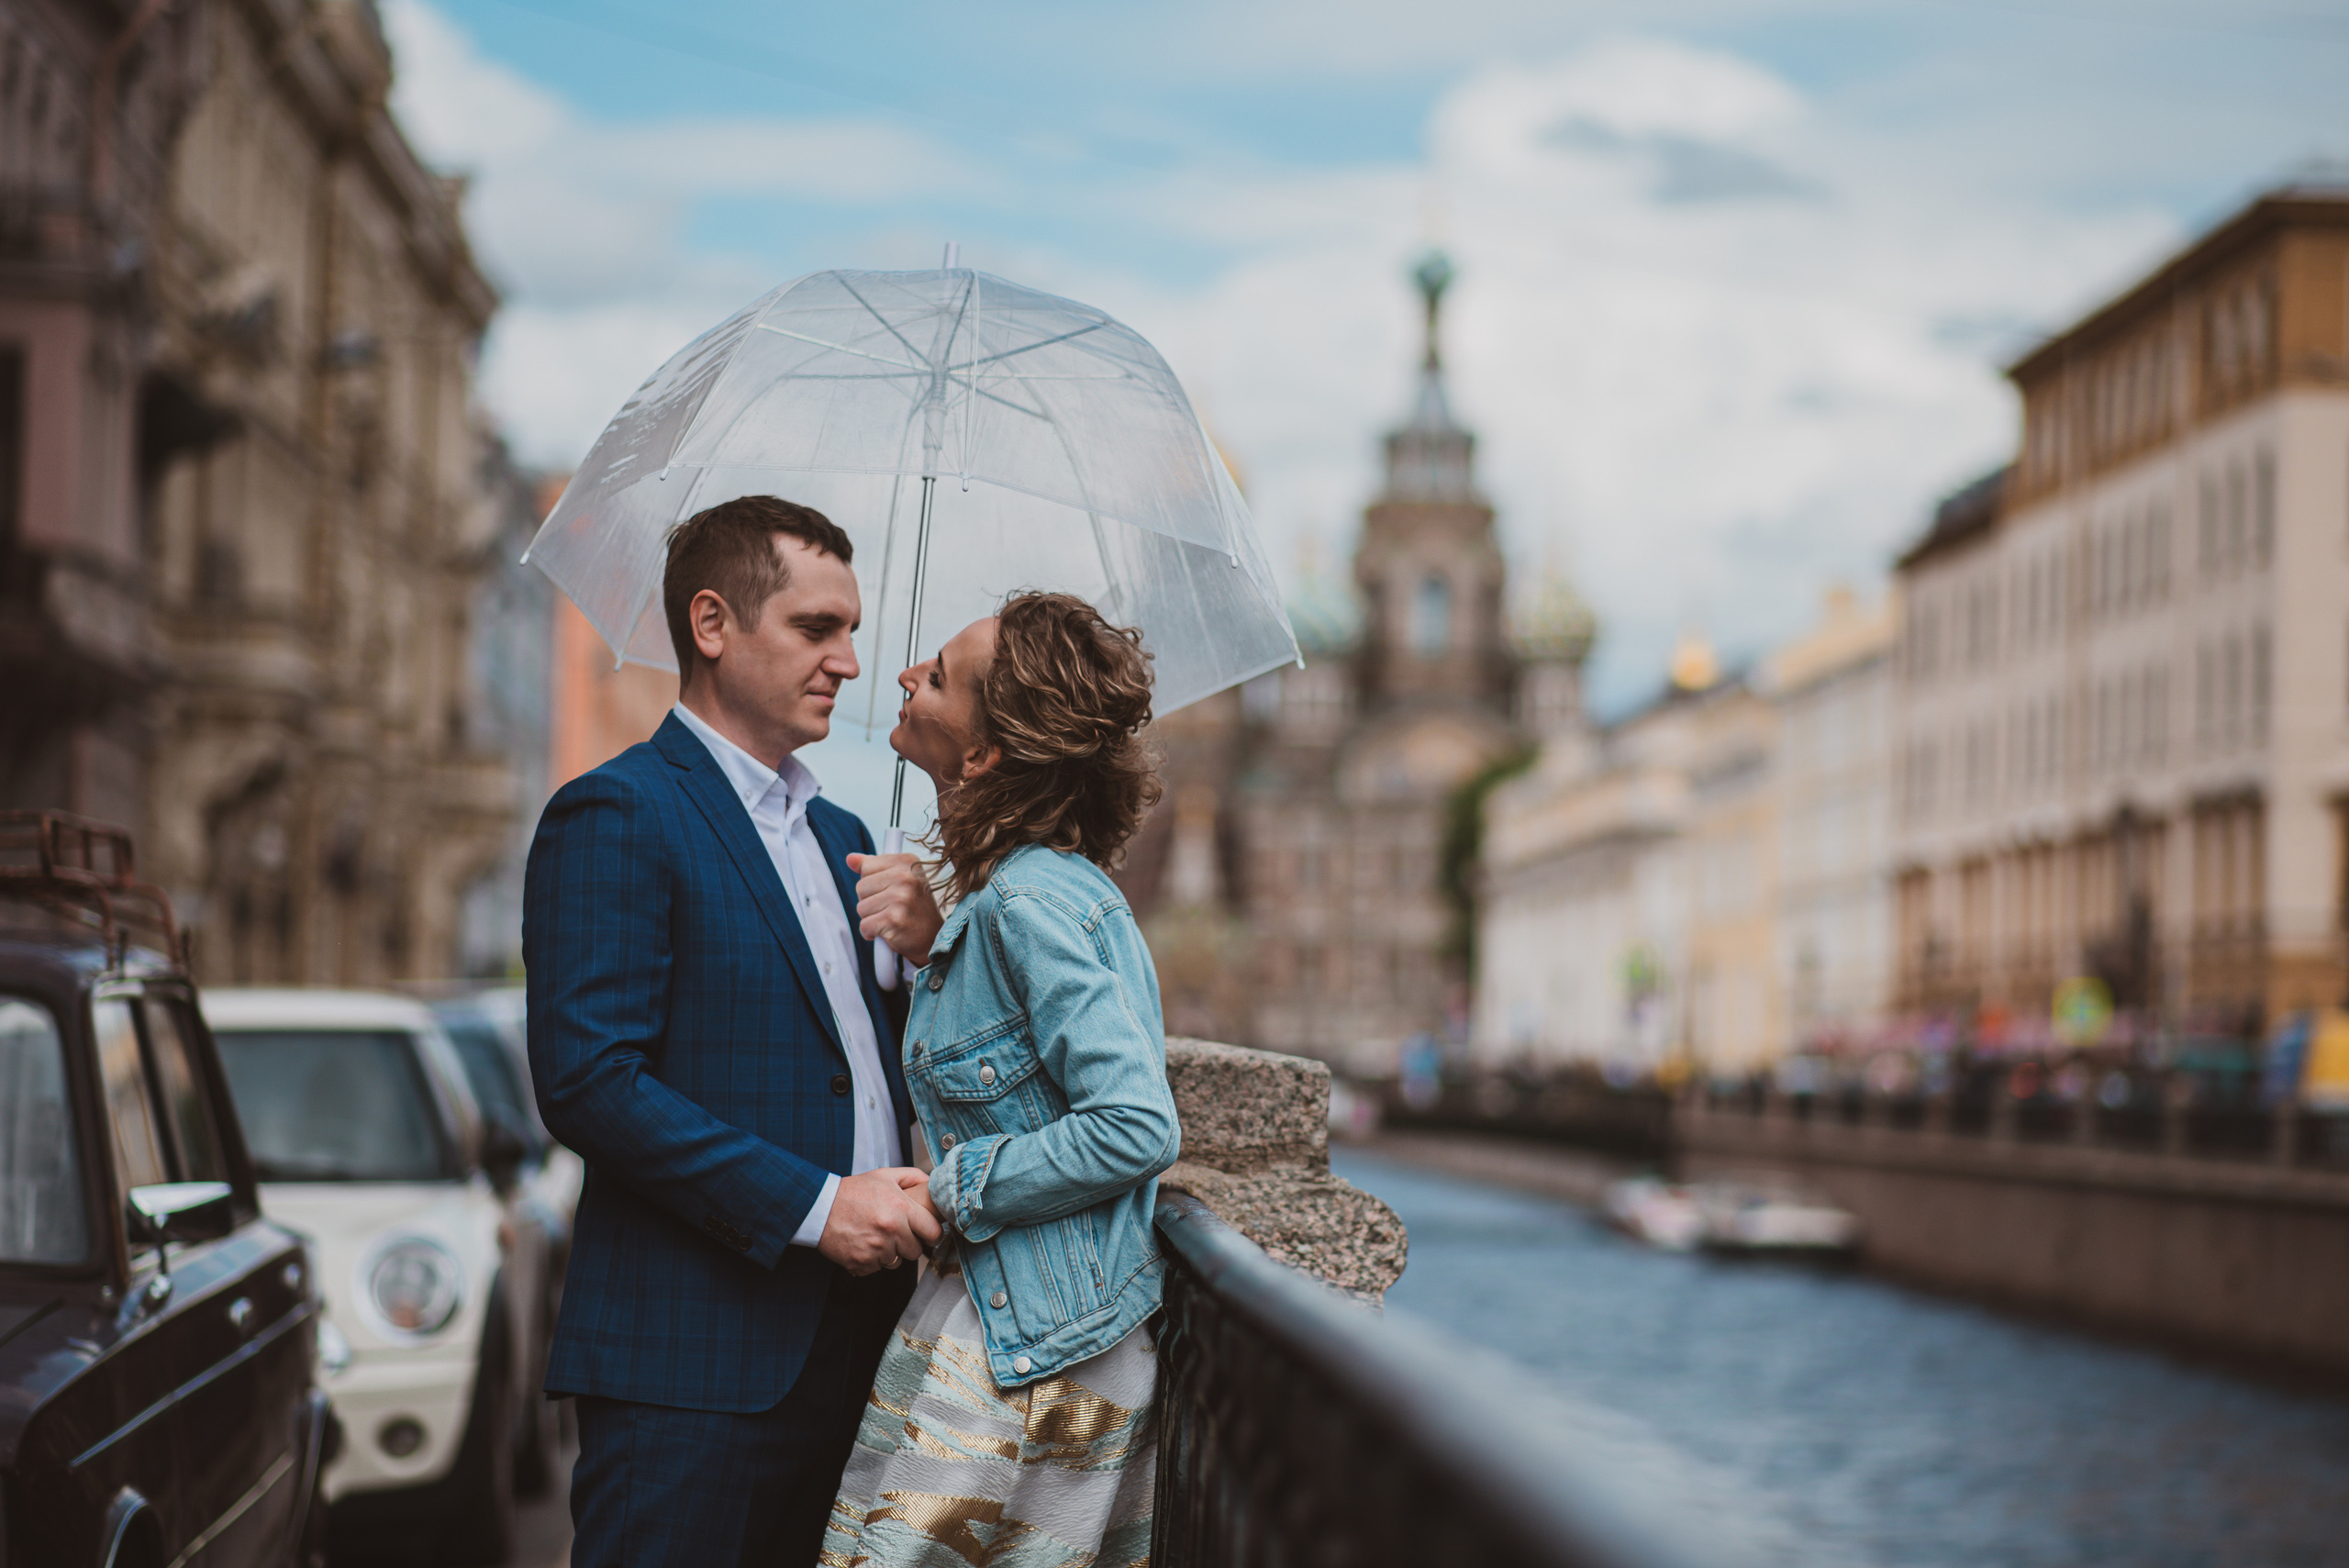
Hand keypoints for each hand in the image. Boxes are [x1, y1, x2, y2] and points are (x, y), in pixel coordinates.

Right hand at [818, 1166, 942, 1275]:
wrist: (819, 1207)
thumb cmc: (853, 1191)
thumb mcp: (884, 1175)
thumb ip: (912, 1176)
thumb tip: (931, 1184)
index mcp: (901, 1208)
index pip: (933, 1232)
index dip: (932, 1234)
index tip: (926, 1233)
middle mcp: (891, 1230)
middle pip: (915, 1251)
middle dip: (908, 1244)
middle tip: (895, 1232)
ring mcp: (876, 1249)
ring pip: (896, 1262)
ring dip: (889, 1253)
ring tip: (875, 1236)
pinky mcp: (861, 1262)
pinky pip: (877, 1268)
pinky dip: (872, 1260)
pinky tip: (863, 1244)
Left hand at [848, 851, 944, 962]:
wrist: (934, 938)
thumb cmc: (914, 909)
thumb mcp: (899, 880)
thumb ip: (873, 867)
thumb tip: (850, 858)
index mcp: (907, 862)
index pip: (867, 867)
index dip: (873, 884)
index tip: (890, 891)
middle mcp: (906, 876)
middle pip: (861, 887)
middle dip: (870, 902)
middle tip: (892, 908)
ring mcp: (900, 898)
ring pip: (861, 908)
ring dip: (872, 919)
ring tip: (892, 920)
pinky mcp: (893, 920)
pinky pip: (864, 926)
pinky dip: (872, 933)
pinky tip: (889, 932)